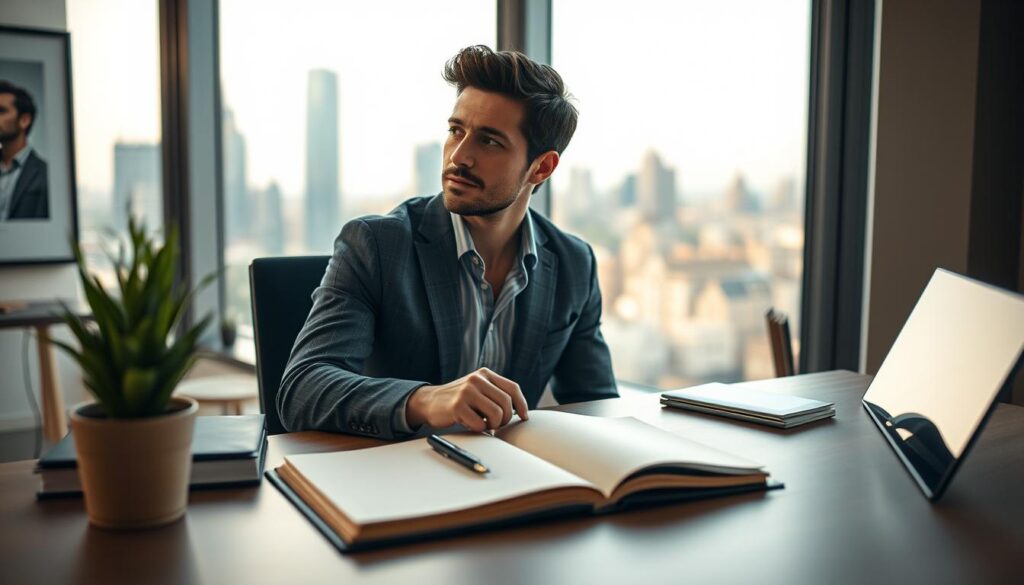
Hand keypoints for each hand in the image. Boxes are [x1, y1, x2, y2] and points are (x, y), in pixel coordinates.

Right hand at [406, 368, 528, 431]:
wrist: (429, 401)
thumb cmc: (458, 400)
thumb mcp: (477, 389)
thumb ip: (494, 394)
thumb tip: (520, 411)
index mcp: (485, 374)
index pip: (513, 388)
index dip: (522, 405)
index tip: (524, 417)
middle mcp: (477, 379)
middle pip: (507, 403)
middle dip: (505, 419)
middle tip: (496, 424)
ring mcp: (467, 391)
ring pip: (496, 413)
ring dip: (493, 425)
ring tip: (484, 424)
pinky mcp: (457, 406)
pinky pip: (479, 423)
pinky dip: (479, 429)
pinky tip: (470, 424)